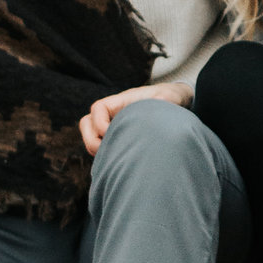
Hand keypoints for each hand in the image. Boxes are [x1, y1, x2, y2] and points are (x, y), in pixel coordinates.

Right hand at [78, 79, 193, 156]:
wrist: (175, 105)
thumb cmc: (171, 99)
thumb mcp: (171, 97)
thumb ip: (166, 99)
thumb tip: (161, 102)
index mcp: (121, 102)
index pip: (98, 108)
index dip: (99, 122)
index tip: (112, 133)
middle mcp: (113, 114)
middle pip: (86, 124)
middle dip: (91, 140)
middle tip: (108, 153)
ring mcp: (113, 126)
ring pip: (92, 138)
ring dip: (97, 150)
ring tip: (114, 161)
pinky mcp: (118, 139)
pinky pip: (102, 148)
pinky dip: (106, 157)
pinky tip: (122, 165)